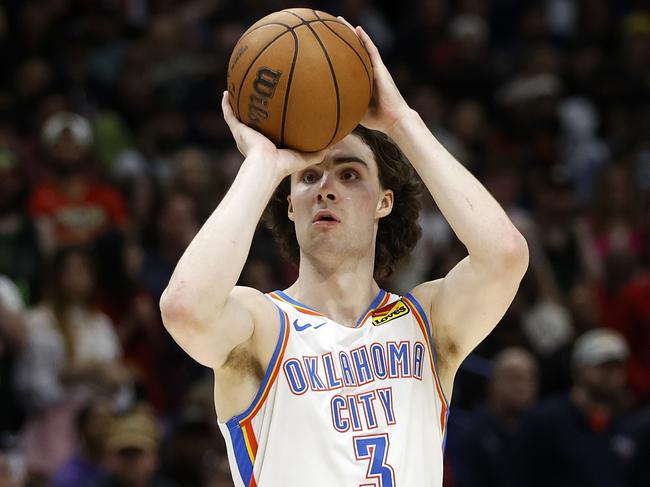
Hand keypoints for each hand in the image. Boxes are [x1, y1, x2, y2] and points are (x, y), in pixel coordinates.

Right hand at [221, 91, 325, 177]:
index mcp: (268, 145)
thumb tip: (333, 144)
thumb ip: (317, 152)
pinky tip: (226, 92)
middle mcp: (254, 138)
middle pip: (253, 121)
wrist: (266, 166)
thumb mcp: (304, 157)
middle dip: (254, 111)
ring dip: (237, 104)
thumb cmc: (284, 165)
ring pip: (238, 116)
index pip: (270, 131)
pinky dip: (226, 104)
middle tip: (256, 97)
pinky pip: (229, 114)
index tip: (275, 112)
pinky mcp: (237, 131)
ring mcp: (244, 134)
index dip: (271, 122)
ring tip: (237, 90)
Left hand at [337, 18, 411, 133]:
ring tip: (339, 21)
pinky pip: (372, 51)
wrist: (394, 120)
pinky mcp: (381, 69)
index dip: (340, 54)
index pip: (350, 64)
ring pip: (362, 46)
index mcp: (364, 81)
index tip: (327, 47)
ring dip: (352, 33)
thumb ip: (347, 105)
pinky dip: (365, 39)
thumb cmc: (378, 119)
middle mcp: (370, 72)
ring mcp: (376, 69)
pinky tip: (358, 29)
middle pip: (354, 51)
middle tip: (330, 26)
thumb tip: (329, 109)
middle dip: (343, 38)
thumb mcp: (357, 111)